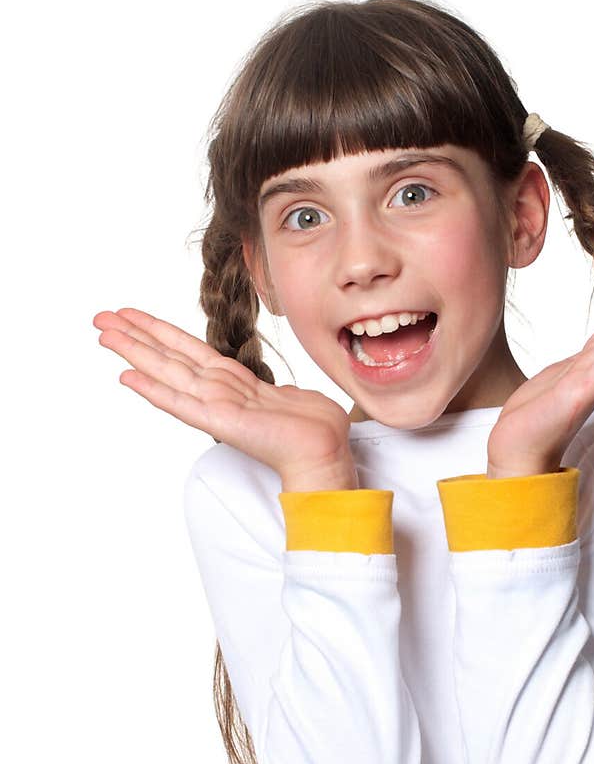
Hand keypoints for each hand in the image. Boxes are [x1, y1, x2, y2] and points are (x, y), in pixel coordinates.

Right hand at [93, 307, 357, 488]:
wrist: (323, 449)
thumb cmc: (314, 426)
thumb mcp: (293, 396)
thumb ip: (277, 391)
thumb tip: (283, 392)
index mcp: (234, 382)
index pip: (187, 351)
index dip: (158, 331)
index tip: (130, 315)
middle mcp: (218, 391)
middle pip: (167, 357)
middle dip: (133, 336)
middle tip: (100, 318)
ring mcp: (215, 406)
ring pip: (168, 371)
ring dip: (134, 352)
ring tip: (104, 334)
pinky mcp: (219, 422)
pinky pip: (181, 403)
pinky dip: (154, 390)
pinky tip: (128, 377)